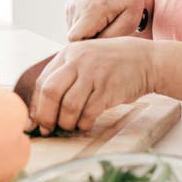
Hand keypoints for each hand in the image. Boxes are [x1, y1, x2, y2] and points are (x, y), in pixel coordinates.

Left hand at [28, 37, 154, 133]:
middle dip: (45, 116)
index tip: (34, 121)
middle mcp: (78, 61)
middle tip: (47, 129)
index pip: (42, 81)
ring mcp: (94, 74)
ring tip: (70, 127)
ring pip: (68, 106)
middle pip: (50, 93)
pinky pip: (88, 113)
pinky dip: (83, 124)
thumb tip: (42, 106)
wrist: (147, 60)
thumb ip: (66, 75)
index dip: (36, 105)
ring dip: (66, 123)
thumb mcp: (86, 58)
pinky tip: (85, 125)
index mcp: (69, 53)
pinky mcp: (108, 89)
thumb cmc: (114, 63)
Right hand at [64, 0, 149, 40]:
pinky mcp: (70, 6)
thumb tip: (90, 47)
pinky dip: (84, 28)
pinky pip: (73, 27)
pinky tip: (97, 20)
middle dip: (90, 40)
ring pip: (73, 33)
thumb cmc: (129, 4)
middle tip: (107, 30)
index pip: (74, 39)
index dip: (87, 45)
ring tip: (103, 24)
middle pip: (74, 38)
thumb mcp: (128, 22)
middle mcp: (78, 5)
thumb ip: (108, 37)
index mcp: (92, 9)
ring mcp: (72, 5)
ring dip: (88, 34)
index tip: (103, 40)